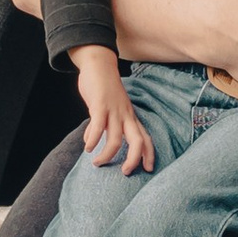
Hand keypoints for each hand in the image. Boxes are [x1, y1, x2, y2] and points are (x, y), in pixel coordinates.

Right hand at [74, 48, 152, 173]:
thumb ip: (102, 126)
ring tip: (96, 163)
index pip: (145, 138)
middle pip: (138, 142)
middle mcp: (126, 116)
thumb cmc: (104, 88)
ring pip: (116, 139)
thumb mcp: (108, 110)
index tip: (148, 169)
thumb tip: (90, 142)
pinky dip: (93, 140)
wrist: (99, 64)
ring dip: (106, 155)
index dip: (149, 154)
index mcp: (130, 117)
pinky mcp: (100, 105)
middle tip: (124, 172)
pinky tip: (88, 147)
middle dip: (134, 160)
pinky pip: (98, 127)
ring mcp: (114, 111)